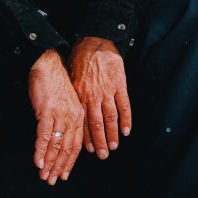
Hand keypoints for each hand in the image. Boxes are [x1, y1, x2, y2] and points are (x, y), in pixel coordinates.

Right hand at [29, 49, 85, 183]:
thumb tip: (58, 138)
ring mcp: (60, 115)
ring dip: (49, 163)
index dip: (69, 161)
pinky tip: (38, 162)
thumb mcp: (66, 103)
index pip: (76, 144)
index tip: (64, 174)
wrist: (47, 64)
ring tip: (44, 175)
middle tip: (52, 180)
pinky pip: (44, 136)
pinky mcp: (47, 111)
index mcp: (78, 116)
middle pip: (67, 148)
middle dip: (59, 167)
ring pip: (56, 145)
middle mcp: (72, 117)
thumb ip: (65, 120)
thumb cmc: (54, 82)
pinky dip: (41, 151)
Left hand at [68, 36, 131, 159]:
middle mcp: (93, 96)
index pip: (82, 122)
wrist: (94, 42)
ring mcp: (107, 91)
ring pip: (110, 117)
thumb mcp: (71, 78)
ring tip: (114, 147)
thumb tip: (72, 111)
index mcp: (79, 95)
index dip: (86, 137)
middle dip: (99, 141)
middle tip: (102, 155)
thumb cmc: (81, 58)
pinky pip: (124, 105)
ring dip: (112, 134)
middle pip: (96, 124)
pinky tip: (127, 130)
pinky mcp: (119, 84)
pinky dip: (126, 119)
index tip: (88, 151)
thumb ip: (74, 95)